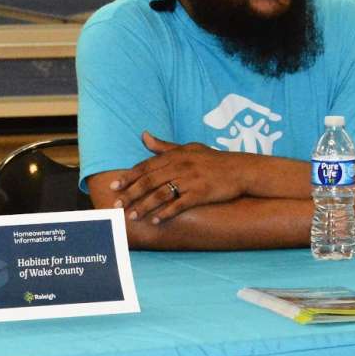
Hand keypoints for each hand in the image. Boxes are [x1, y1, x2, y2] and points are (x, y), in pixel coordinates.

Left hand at [109, 132, 246, 225]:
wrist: (240, 170)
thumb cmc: (212, 159)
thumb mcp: (188, 148)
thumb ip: (163, 146)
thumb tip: (143, 135)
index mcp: (176, 155)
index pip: (146, 166)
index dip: (129, 176)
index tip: (114, 186)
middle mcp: (181, 166)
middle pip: (149, 181)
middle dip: (131, 193)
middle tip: (117, 205)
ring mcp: (191, 180)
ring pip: (161, 194)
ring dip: (144, 206)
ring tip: (132, 216)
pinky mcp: (201, 193)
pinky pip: (179, 204)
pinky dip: (166, 213)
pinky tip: (156, 220)